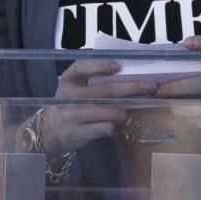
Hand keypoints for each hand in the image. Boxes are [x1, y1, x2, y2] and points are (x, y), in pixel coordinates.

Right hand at [40, 59, 157, 154]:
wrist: (50, 130)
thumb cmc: (70, 102)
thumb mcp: (75, 86)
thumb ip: (93, 78)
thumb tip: (127, 70)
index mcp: (68, 79)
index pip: (82, 67)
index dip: (100, 66)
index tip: (118, 66)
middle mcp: (68, 97)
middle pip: (104, 90)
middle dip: (131, 87)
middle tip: (151, 86)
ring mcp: (73, 116)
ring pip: (107, 112)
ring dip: (125, 110)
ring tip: (132, 108)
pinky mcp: (79, 133)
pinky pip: (105, 128)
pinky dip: (114, 125)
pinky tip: (115, 124)